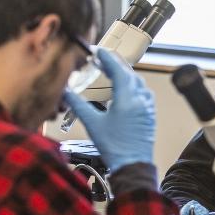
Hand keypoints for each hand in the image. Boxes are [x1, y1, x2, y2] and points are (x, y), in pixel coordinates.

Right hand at [64, 49, 154, 173]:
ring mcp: (148, 107)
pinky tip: (126, 90)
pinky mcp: (150, 114)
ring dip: (126, 74)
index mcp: (128, 98)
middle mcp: (141, 99)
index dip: (108, 58)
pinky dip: (134, 85)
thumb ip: (78, 105)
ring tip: (112, 72)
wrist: (133, 164)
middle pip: (130, 73)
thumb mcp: (92, 124)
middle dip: (116, 64)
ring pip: (139, 82)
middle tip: (102, 59)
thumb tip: (65, 92)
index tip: (98, 51)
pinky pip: (143, 92)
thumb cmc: (115, 146)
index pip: (118, 70)